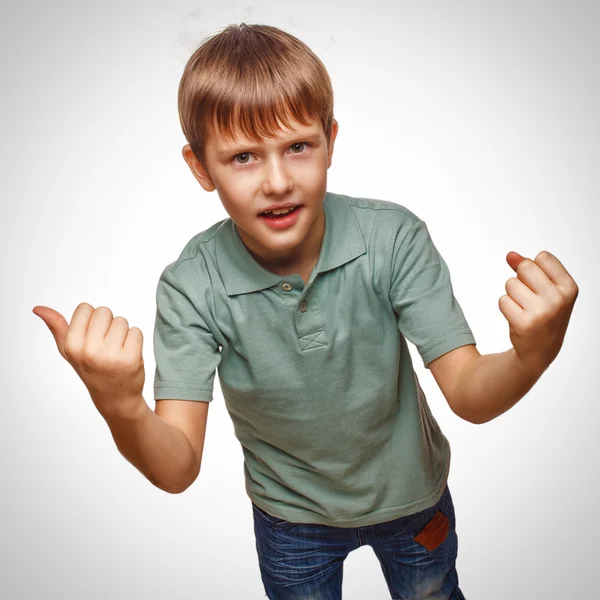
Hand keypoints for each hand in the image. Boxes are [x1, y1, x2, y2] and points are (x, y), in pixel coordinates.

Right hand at [33, 303, 145, 418]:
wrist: (115, 398)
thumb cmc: (92, 369)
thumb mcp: (69, 351)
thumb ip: (56, 328)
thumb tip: (38, 308)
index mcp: (72, 346)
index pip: (85, 308)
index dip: (91, 320)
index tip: (91, 337)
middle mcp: (89, 351)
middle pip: (104, 311)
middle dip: (107, 324)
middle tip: (106, 345)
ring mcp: (110, 356)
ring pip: (122, 320)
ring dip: (122, 333)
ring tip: (117, 350)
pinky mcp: (131, 359)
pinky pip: (136, 331)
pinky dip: (135, 340)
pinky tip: (128, 355)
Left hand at [499, 250, 578, 374]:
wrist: (541, 349)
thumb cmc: (544, 313)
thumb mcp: (545, 288)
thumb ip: (528, 267)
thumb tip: (510, 255)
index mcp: (569, 287)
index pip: (542, 257)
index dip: (534, 268)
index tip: (541, 285)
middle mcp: (558, 299)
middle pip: (525, 267)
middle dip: (521, 279)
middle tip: (530, 297)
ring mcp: (542, 312)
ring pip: (510, 283)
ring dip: (512, 294)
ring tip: (524, 308)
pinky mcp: (523, 323)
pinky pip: (502, 300)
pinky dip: (506, 306)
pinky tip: (517, 317)